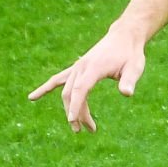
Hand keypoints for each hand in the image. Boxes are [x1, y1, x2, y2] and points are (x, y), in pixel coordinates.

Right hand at [28, 27, 146, 132]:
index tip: (72, 120)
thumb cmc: (131, 53)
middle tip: (89, 130)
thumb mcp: (135, 67)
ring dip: (70, 109)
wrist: (124, 36)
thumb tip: (127, 93)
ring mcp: (77, 67)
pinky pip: (58, 79)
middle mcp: (81, 67)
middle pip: (72, 93)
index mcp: (94, 67)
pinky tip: (32, 98)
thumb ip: (129, 80)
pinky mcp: (76, 69)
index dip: (76, 105)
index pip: (80, 89)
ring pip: (66, 91)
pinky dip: (46, 88)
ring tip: (79, 128)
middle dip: (77, 114)